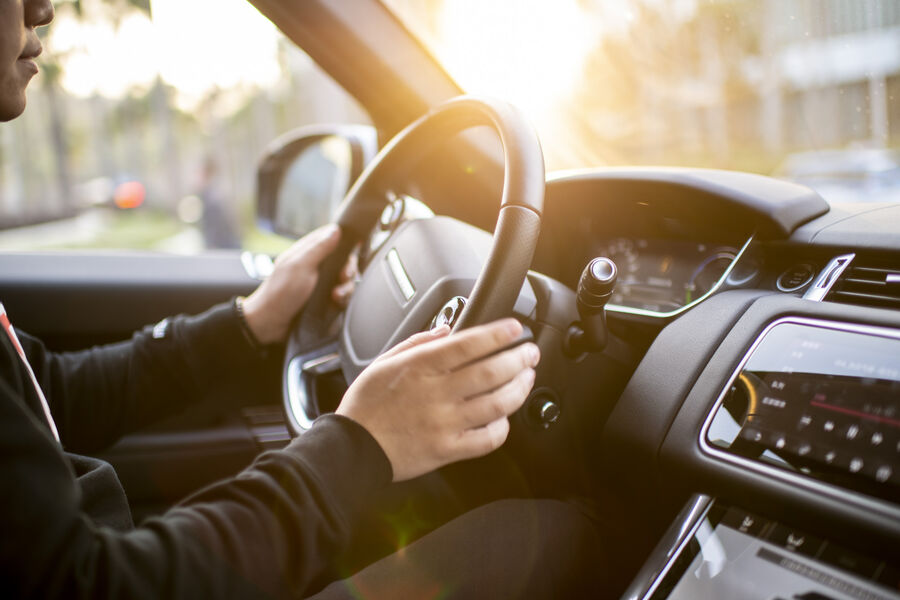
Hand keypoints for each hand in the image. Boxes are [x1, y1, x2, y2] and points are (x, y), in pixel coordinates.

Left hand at [242, 224, 341, 344]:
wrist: (271, 323)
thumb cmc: (280, 293)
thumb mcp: (299, 266)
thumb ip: (318, 248)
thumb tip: (336, 229)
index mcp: (308, 251)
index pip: (332, 237)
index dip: (345, 244)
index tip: (348, 256)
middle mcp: (316, 265)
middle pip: (344, 260)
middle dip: (348, 269)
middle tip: (343, 277)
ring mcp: (321, 282)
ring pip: (345, 279)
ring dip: (346, 287)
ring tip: (336, 296)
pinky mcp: (325, 298)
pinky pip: (342, 295)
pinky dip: (342, 299)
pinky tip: (335, 302)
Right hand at [336, 319, 539, 481]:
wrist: (352, 448)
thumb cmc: (366, 405)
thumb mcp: (384, 362)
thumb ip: (417, 342)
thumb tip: (446, 329)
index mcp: (420, 368)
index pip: (468, 345)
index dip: (497, 334)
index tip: (514, 328)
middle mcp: (435, 394)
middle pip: (490, 372)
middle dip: (518, 359)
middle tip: (530, 352)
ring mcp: (444, 423)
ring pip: (496, 404)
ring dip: (519, 388)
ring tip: (527, 378)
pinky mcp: (447, 450)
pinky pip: (486, 440)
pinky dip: (503, 427)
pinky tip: (506, 417)